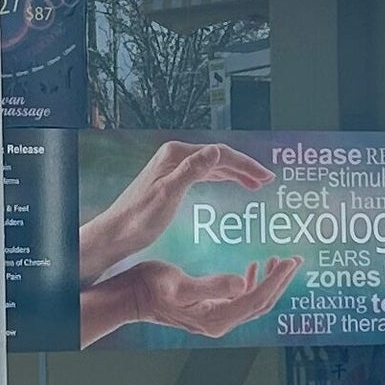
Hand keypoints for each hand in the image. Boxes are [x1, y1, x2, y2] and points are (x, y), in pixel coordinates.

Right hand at [76, 256, 300, 347]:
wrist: (130, 297)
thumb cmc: (150, 287)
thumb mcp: (179, 283)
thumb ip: (212, 285)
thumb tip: (243, 282)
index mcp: (216, 318)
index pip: (256, 298)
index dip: (276, 280)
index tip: (290, 260)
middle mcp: (220, 322)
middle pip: (261, 303)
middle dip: (280, 281)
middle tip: (295, 259)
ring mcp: (216, 317)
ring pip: (254, 301)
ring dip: (270, 282)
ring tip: (282, 261)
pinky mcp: (211, 309)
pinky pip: (241, 299)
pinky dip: (253, 283)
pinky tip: (255, 268)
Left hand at [77, 141, 276, 276]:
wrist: (116, 234)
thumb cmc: (139, 218)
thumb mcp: (168, 195)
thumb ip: (191, 171)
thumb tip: (216, 151)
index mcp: (176, 155)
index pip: (220, 154)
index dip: (246, 165)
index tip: (266, 178)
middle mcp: (175, 156)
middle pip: (218, 157)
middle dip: (245, 167)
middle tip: (268, 180)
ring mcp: (173, 167)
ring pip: (212, 165)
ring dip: (235, 172)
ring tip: (257, 184)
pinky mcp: (171, 180)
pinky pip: (204, 174)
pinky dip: (221, 178)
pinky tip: (231, 184)